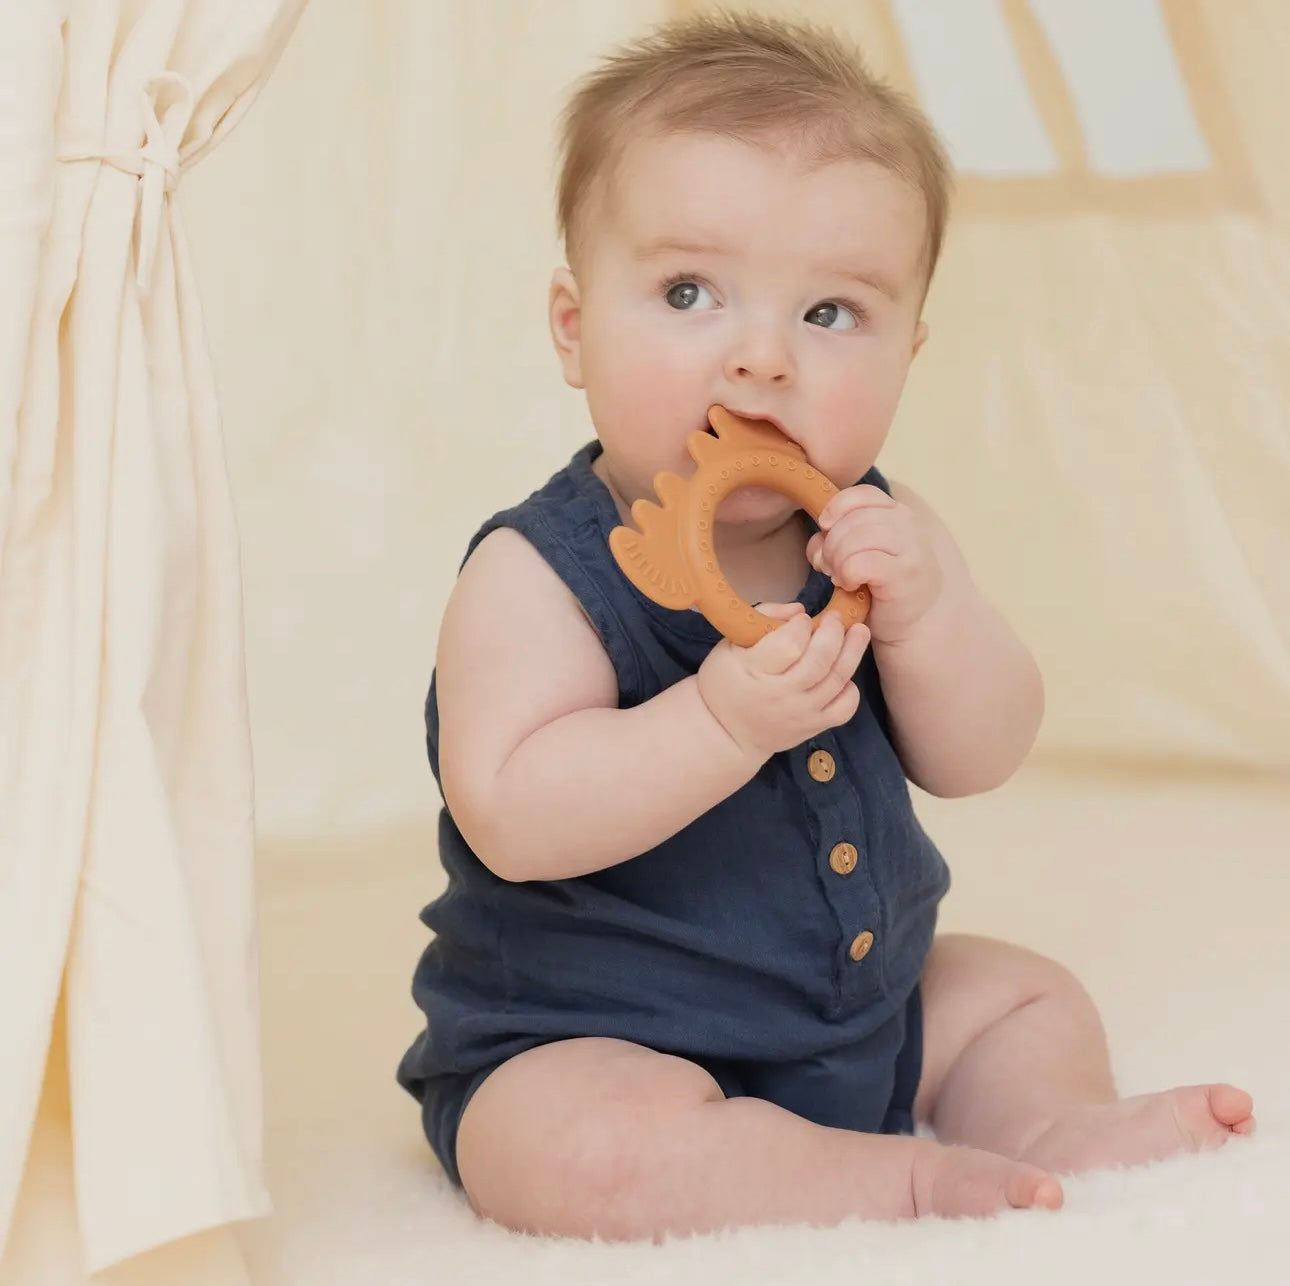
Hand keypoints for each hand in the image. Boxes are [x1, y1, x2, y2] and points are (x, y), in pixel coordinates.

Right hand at [696, 602, 870, 758]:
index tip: (801, 619)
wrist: (726, 732)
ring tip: (858, 631)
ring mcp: (801, 713)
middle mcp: (781, 695)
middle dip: (833, 632)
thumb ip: (763, 619)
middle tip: (834, 617)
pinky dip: (851, 689)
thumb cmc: (725, 682)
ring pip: (836, 680)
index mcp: (754, 671)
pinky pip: (845, 708)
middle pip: (819, 660)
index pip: (789, 645)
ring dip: (853, 651)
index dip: (801, 626)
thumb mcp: (729, 645)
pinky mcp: (814, 726)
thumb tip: (799, 610)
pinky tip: (844, 673)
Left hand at [807, 485, 943, 645]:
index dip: (835, 509)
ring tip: (839, 577)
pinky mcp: (905, 573)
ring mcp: (911, 547)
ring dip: (837, 560)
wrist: (914, 624)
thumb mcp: (858, 554)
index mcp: (896, 513)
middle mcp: (907, 524)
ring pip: (855, 538)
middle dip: (830, 544)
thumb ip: (836, 539)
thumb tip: (818, 542)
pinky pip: (861, 563)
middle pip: (852, 519)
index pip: (860, 494)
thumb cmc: (880, 588)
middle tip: (829, 567)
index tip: (825, 529)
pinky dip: (847, 574)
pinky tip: (851, 586)